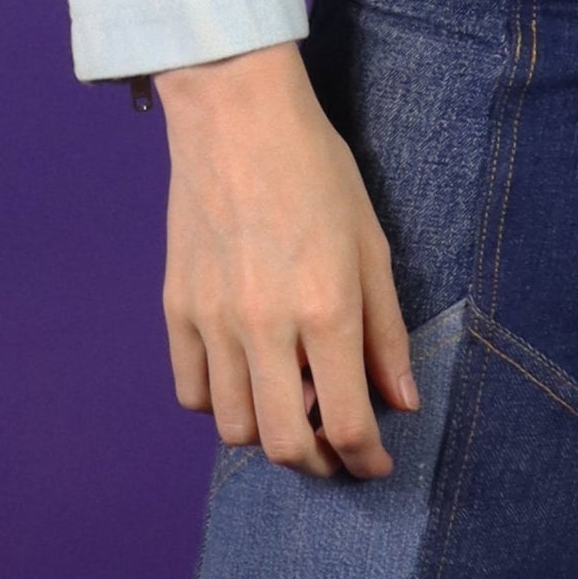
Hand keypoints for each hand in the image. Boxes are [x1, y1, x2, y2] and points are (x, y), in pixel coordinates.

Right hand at [155, 39, 418, 478]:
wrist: (237, 115)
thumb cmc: (316, 168)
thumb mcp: (371, 241)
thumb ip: (386, 329)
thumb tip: (402, 401)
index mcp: (327, 307)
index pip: (347, 424)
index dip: (367, 459)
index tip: (375, 462)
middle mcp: (267, 325)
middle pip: (285, 445)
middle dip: (318, 462)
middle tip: (334, 446)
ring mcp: (213, 320)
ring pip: (234, 428)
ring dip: (268, 432)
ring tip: (291, 403)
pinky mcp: (176, 309)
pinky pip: (192, 392)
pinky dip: (221, 402)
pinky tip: (246, 375)